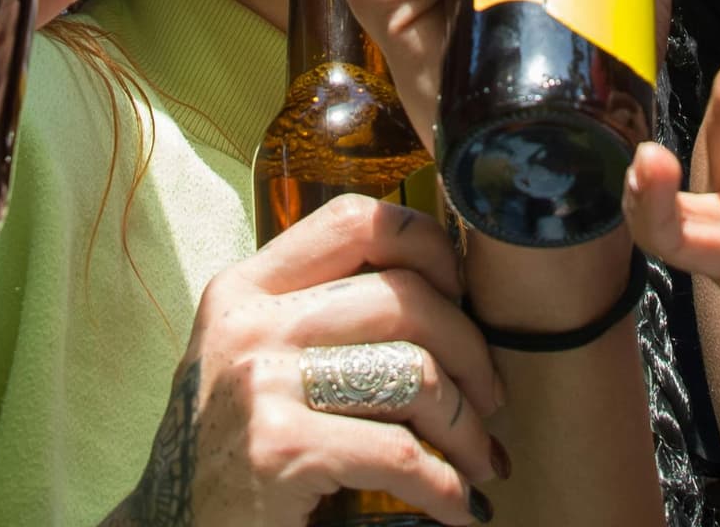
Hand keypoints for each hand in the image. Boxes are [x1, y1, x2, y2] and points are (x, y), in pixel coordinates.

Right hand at [117, 195, 509, 526]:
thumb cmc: (230, 451)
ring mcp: (260, 383)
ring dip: (467, 426)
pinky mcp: (279, 449)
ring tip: (478, 461)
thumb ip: (315, 317)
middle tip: (489, 399)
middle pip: (405, 297)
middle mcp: (249, 323)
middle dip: (472, 351)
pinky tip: (455, 505)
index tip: (462, 296)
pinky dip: (445, 486)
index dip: (429, 246)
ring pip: (415, 372)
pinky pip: (401, 452)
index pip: (354, 220)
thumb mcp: (253, 361)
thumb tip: (441, 292)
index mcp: (246, 289)